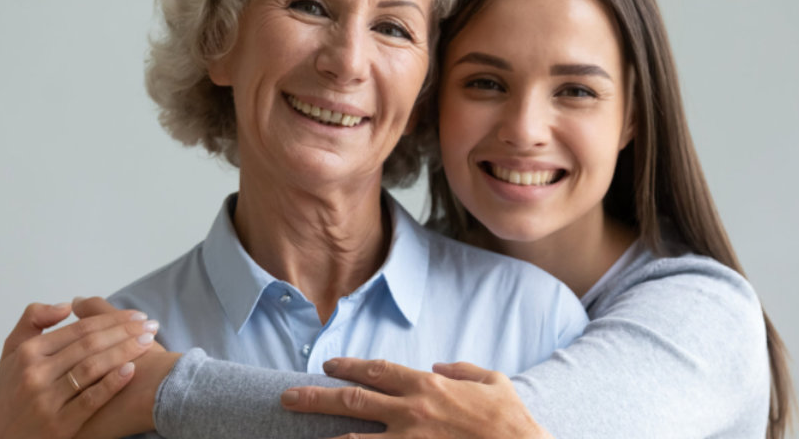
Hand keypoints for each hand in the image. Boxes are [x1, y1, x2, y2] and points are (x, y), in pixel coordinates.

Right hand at [0, 300, 160, 438]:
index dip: (111, 319)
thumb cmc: (10, 394)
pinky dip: (112, 383)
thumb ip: (32, 321)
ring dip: (125, 352)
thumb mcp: (10, 353)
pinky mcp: (59, 425)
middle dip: (124, 332)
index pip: (78, 329)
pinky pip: (91, 399)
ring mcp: (47, 400)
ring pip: (92, 368)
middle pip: (89, 345)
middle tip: (150, 325)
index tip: (136, 316)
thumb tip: (67, 305)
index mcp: (27, 352)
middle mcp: (36, 373)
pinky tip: (131, 370)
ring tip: (148, 343)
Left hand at [279, 358, 548, 438]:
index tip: (329, 366)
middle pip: (352, 400)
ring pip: (354, 437)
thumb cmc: (511, 421)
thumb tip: (442, 366)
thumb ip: (464, 370)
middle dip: (316, 396)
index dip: (349, 367)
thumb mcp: (494, 382)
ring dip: (323, 434)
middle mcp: (411, 411)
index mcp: (428, 385)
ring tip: (296, 431)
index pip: (378, 371)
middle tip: (288, 396)